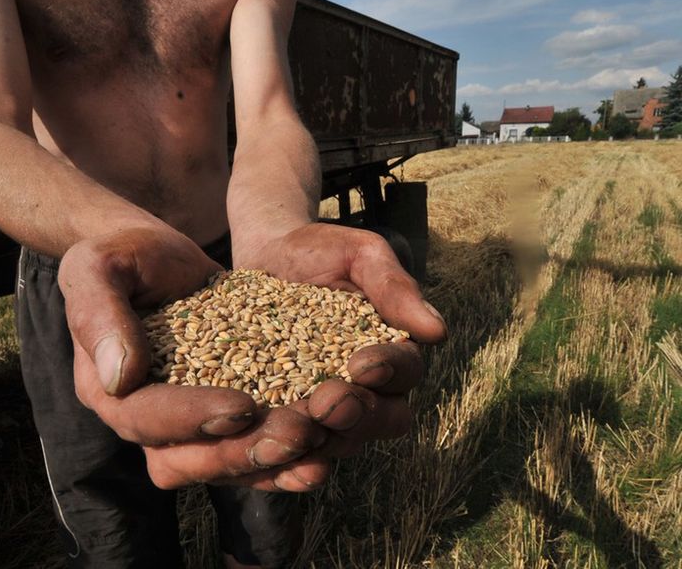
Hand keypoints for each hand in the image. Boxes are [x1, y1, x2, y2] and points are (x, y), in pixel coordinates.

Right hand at [58, 227, 329, 489]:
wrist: (156, 256)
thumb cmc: (123, 255)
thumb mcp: (100, 268)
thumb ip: (101, 316)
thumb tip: (120, 379)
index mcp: (107, 390)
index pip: (145, 418)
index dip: (191, 418)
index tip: (242, 405)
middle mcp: (144, 419)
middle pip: (189, 457)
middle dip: (242, 450)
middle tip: (296, 433)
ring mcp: (184, 421)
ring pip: (224, 462)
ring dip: (272, 458)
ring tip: (319, 440)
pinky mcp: (221, 412)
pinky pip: (249, 444)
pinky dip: (285, 454)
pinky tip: (324, 446)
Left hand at [235, 222, 446, 456]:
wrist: (265, 255)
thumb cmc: (321, 250)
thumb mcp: (360, 255)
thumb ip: (395, 288)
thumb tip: (438, 332)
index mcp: (393, 353)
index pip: (406, 372)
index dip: (389, 371)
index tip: (363, 363)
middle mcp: (367, 389)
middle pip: (380, 419)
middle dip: (356, 414)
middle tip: (326, 403)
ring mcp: (325, 407)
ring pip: (336, 439)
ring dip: (318, 437)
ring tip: (289, 426)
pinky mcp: (284, 414)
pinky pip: (290, 441)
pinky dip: (280, 448)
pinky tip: (261, 443)